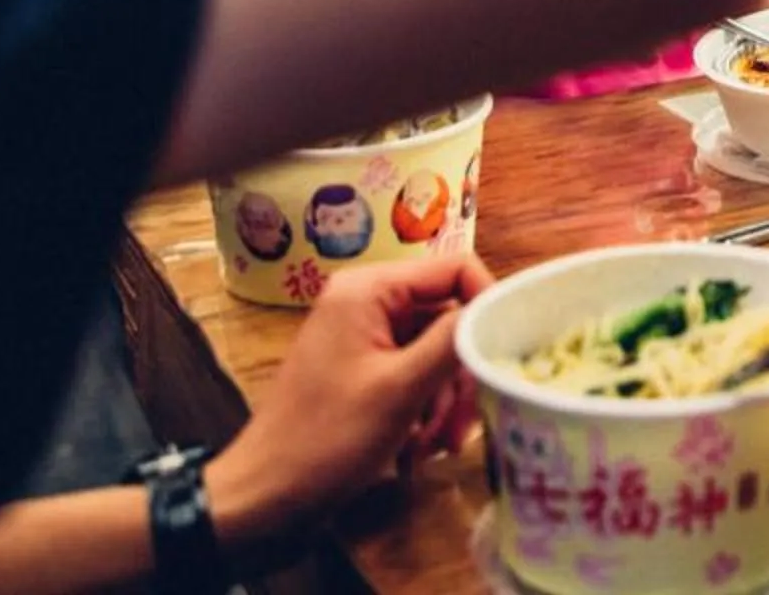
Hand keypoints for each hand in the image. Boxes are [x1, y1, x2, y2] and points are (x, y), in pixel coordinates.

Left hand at [205, 255, 493, 543]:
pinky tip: (416, 451)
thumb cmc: (326, 441)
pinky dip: (423, 413)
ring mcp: (362, 340)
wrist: (264, 500)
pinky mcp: (361, 374)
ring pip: (435, 354)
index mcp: (369, 289)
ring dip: (443, 403)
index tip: (504, 354)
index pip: (455, 269)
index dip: (487, 305)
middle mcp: (366, 303)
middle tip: (463, 424)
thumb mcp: (400, 390)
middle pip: (447, 318)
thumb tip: (499, 306)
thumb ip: (452, 340)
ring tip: (436, 447)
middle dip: (460, 374)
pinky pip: (413, 378)